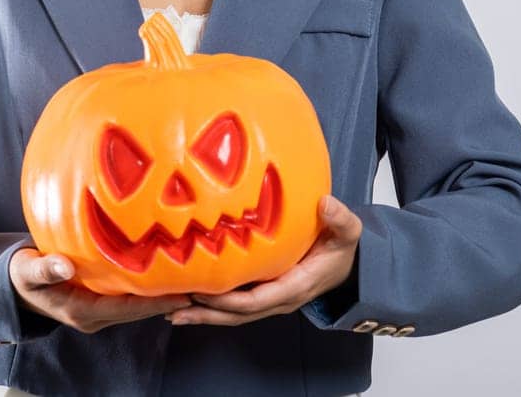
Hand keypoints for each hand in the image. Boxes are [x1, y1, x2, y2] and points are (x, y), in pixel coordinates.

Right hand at [9, 248, 192, 333]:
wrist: (15, 288)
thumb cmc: (21, 277)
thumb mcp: (27, 271)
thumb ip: (44, 268)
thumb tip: (63, 264)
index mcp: (82, 312)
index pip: (126, 309)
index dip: (155, 302)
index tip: (182, 293)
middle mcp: (95, 317)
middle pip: (138, 311)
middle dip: (168, 300)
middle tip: (200, 286)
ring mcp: (98, 312)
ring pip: (137, 307)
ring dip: (161, 296)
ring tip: (192, 280)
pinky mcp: (100, 303)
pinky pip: (129, 300)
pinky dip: (148, 290)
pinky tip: (165, 276)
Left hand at [167, 194, 361, 326]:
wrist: (347, 264)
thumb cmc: (341, 247)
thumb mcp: (347, 232)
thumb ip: (340, 219)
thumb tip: (325, 204)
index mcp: (296, 285)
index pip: (259, 300)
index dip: (231, 300)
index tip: (204, 292)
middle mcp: (280, 299)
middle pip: (239, 314)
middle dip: (207, 313)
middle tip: (175, 309)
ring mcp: (270, 300)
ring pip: (234, 315)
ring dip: (204, 315)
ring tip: (172, 312)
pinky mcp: (262, 295)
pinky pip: (235, 307)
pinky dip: (211, 308)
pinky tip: (188, 303)